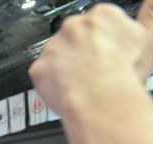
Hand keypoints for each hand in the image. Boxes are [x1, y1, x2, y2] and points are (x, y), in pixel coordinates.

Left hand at [29, 0, 152, 116]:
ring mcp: (53, 46)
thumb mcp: (146, 38)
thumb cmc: (124, 72)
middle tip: (92, 69)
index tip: (105, 52)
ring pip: (56, 55)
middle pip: (74, 37)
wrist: (101, 97)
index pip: (97, 23)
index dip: (102, 42)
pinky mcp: (39, 66)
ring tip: (80, 82)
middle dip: (80, 52)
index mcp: (101, 15)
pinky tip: (66, 88)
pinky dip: (50, 82)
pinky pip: (42, 73)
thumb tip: (150, 3)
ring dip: (64, 66)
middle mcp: (73, 25)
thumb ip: (149, 15)